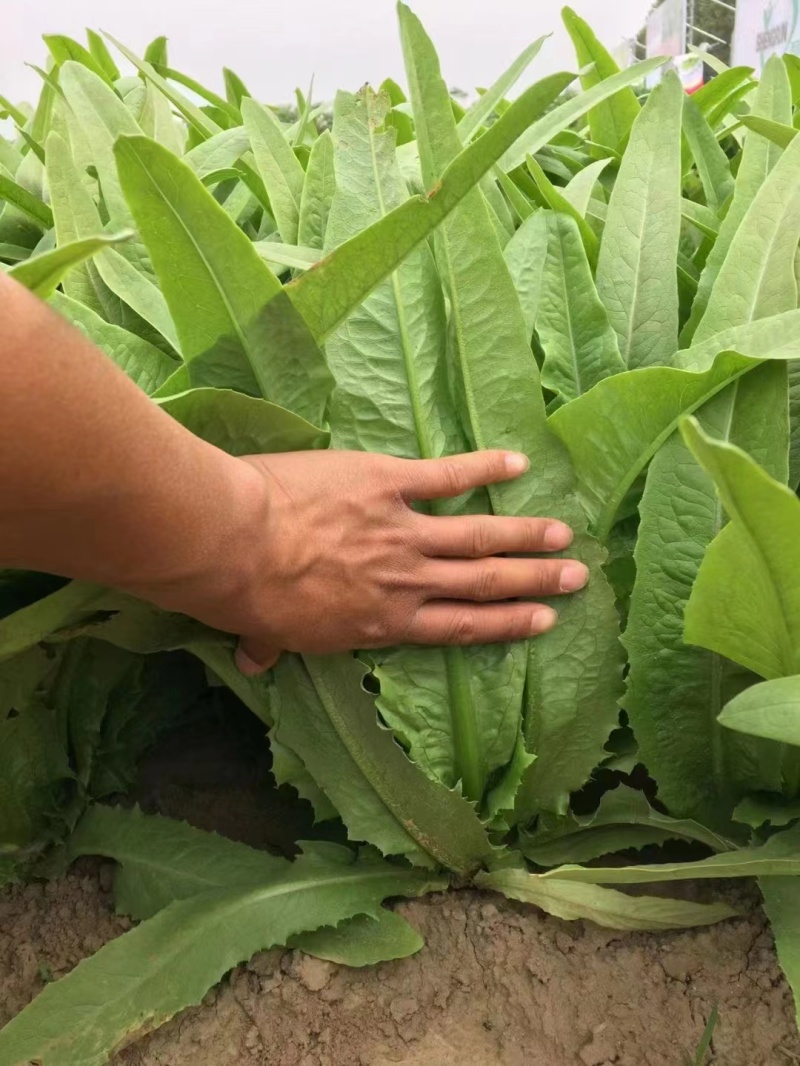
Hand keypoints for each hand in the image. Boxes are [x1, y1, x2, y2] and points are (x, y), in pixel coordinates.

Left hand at [220, 449, 587, 674]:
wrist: (238, 544)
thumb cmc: (248, 597)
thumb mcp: (268, 634)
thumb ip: (273, 647)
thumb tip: (256, 661)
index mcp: (383, 622)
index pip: (459, 627)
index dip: (505, 623)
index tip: (543, 620)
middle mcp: (407, 580)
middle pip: (485, 583)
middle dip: (534, 581)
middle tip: (577, 577)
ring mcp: (403, 530)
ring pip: (479, 535)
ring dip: (524, 534)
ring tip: (564, 533)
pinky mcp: (388, 481)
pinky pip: (445, 475)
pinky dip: (483, 468)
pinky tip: (516, 461)